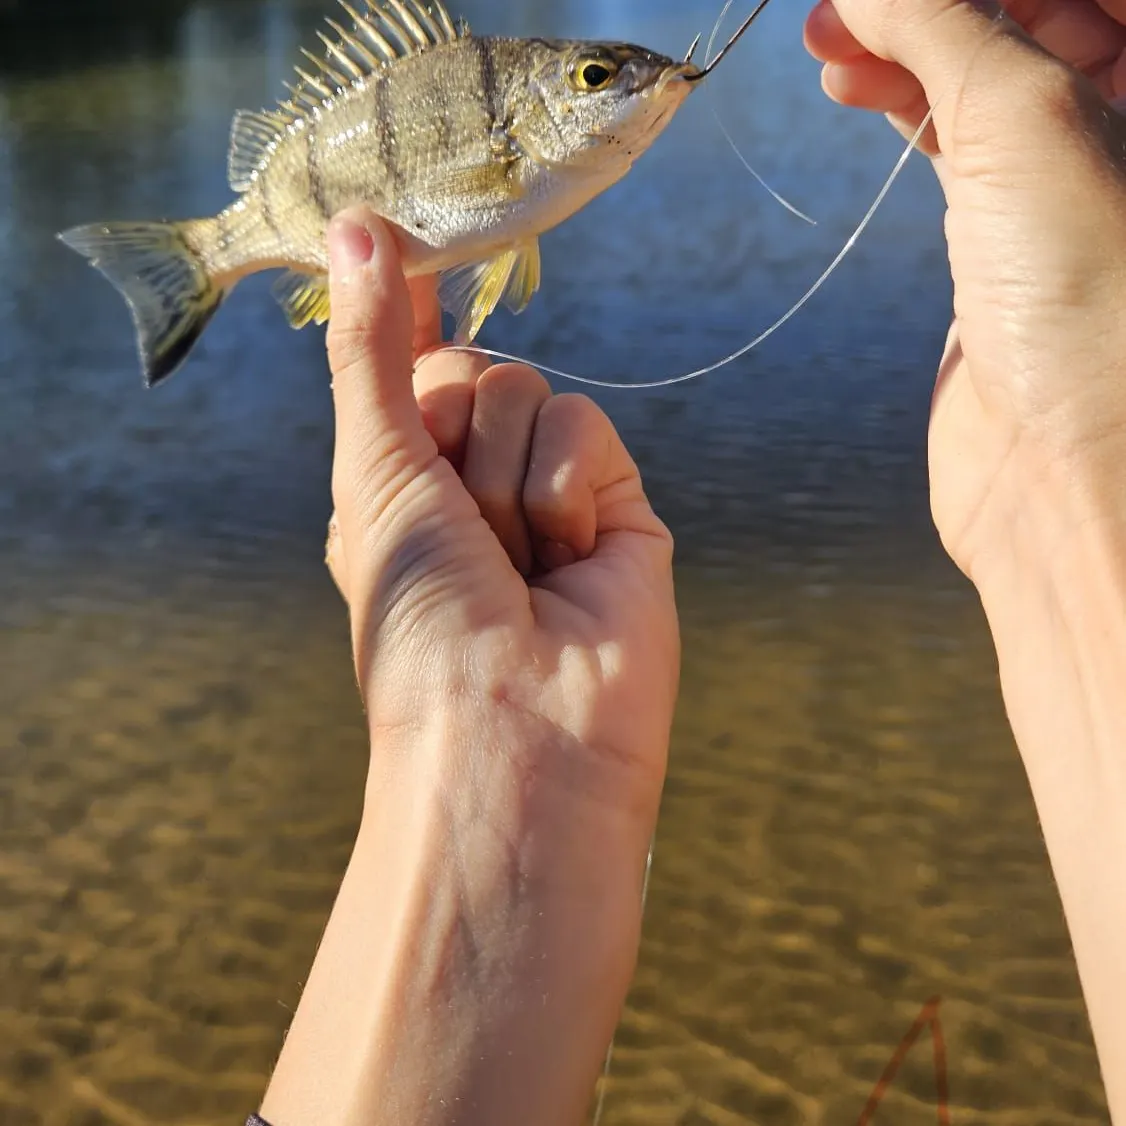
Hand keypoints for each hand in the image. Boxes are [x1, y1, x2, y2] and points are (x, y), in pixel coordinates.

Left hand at [324, 207, 678, 820]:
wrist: (517, 733)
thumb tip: (356, 224)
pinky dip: (563, 491)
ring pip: (529, 391)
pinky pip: (586, 427)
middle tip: (457, 523)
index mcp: (402, 473)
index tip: (390, 237)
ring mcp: (549, 489)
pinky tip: (565, 562)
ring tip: (513, 567)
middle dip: (452, 438)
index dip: (400, 308)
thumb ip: (370, 349)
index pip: (404, 359)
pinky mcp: (617, 502)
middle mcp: (474, 476)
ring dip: (503, 481)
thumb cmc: (423, 621)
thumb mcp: (373, 473)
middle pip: (468, 365)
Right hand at [805, 0, 1125, 590]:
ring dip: (907, 43)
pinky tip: (852, 87)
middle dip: (939, 0)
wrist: (1063, 471)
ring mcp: (1069, 177)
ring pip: (985, 68)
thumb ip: (946, 23)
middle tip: (851, 0)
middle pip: (1037, 13)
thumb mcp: (1023, 120)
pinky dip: (900, 103)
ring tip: (830, 38)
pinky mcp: (1006, 234)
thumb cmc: (1092, 310)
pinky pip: (953, 136)